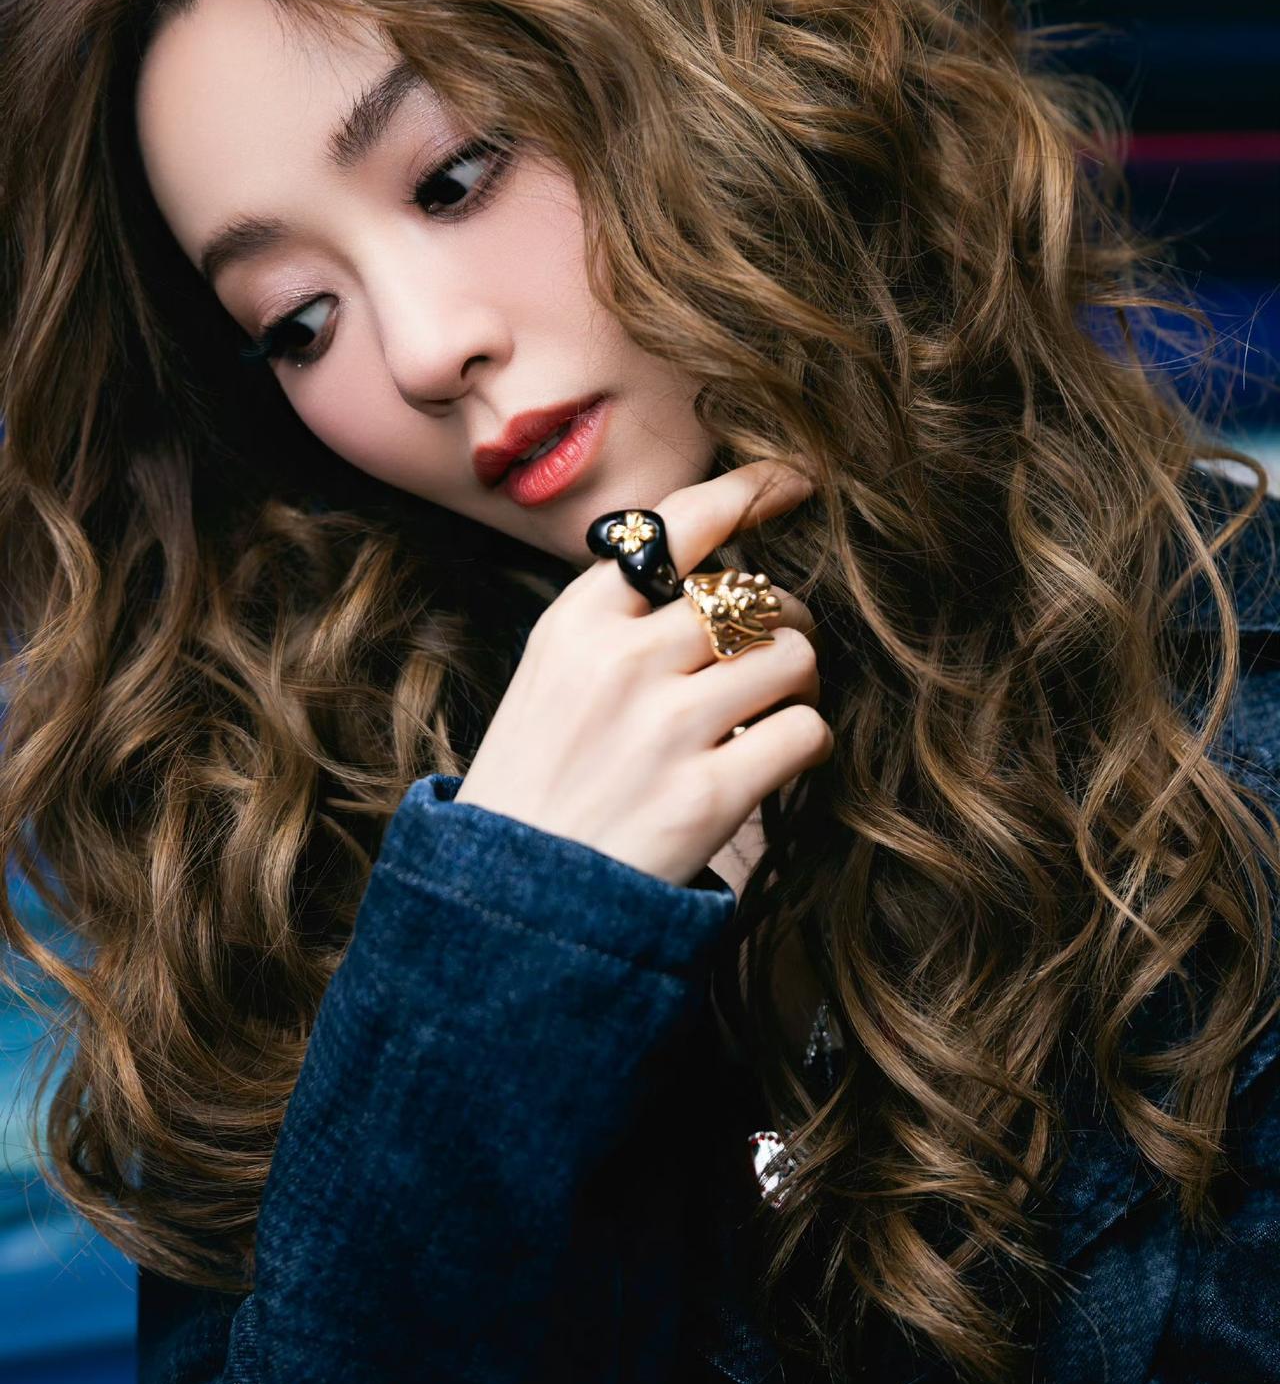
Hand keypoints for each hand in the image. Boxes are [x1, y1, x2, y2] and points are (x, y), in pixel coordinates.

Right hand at [456, 459, 830, 887]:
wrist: (510, 902)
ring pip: (792, 654)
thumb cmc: (540, 781)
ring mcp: (666, 728)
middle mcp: (621, 661)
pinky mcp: (710, 795)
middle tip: (774, 652)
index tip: (796, 480)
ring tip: (770, 708)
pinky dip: (804, 741)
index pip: (680, 522)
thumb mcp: (551, 676)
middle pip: (753, 596)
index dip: (751, 492)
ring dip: (798, 680)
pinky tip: (773, 760)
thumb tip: (723, 578)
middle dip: (783, 618)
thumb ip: (620, 618)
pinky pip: (806, 731)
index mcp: (576, 622)